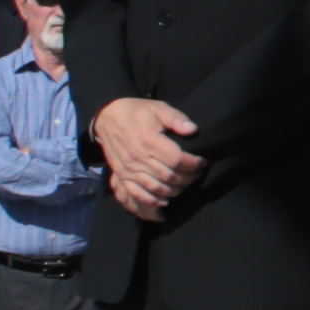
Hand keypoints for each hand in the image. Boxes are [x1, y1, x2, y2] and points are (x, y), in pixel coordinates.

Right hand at [93, 97, 204, 222]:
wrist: (107, 117)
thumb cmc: (137, 111)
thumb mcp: (158, 107)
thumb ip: (176, 118)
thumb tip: (193, 130)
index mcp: (149, 140)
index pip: (177, 159)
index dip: (193, 163)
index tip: (202, 162)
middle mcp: (138, 157)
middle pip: (169, 176)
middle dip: (188, 178)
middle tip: (197, 174)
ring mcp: (129, 168)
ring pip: (156, 187)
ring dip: (174, 190)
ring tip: (185, 184)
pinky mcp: (121, 174)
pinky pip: (136, 193)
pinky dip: (151, 200)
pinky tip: (164, 201)